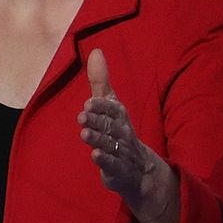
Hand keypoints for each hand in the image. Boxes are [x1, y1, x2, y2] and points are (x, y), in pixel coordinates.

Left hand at [78, 49, 178, 222]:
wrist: (139, 170)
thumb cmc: (118, 131)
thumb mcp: (110, 106)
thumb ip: (101, 81)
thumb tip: (96, 50)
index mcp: (120, 117)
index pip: (114, 110)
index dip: (103, 106)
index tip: (90, 102)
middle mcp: (122, 134)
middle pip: (111, 127)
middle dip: (98, 121)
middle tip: (82, 115)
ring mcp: (122, 153)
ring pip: (111, 145)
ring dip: (98, 139)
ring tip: (84, 133)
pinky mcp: (118, 171)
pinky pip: (114, 166)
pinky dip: (105, 161)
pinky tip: (95, 156)